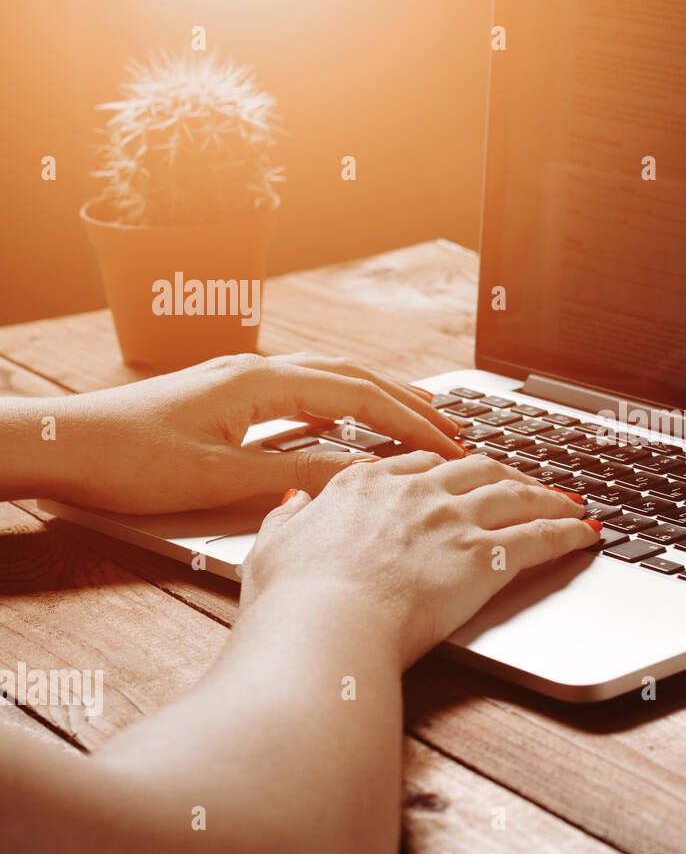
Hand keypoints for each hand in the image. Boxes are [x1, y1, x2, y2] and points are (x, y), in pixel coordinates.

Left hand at [39, 352, 465, 513]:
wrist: (61, 444)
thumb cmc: (126, 460)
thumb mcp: (218, 479)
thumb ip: (291, 477)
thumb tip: (354, 483)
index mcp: (260, 382)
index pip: (357, 397)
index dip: (410, 423)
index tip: (449, 445)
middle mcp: (256, 370)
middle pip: (354, 377)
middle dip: (410, 402)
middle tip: (456, 427)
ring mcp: (242, 379)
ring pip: (331, 379)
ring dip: (381, 397)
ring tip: (421, 416)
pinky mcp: (229, 396)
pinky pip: (305, 391)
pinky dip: (344, 403)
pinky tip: (352, 420)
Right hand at [240, 452, 598, 665]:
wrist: (322, 630)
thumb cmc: (293, 602)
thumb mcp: (272, 548)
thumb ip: (288, 520)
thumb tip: (293, 501)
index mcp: (364, 486)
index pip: (418, 463)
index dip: (447, 467)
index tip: (461, 472)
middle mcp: (415, 494)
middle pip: (477, 468)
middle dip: (508, 473)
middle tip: (526, 483)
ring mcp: (452, 521)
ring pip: (516, 493)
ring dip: (548, 495)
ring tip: (568, 502)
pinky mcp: (484, 556)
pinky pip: (540, 535)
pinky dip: (568, 530)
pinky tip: (585, 532)